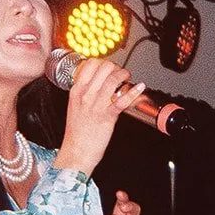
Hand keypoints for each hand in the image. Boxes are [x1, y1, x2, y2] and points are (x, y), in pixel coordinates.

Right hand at [53, 57, 145, 178]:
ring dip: (124, 75)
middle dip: (116, 67)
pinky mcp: (107, 116)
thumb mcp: (75, 107)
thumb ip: (84, 94)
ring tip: (128, 78)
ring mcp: (96, 104)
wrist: (76, 152)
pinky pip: (122, 100)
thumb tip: (97, 85)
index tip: (109, 66)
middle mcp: (86, 94)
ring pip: (113, 79)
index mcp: (76, 91)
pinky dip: (134, 92)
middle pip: (103, 67)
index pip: (90, 64)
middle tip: (120, 73)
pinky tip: (140, 88)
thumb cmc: (76, 133)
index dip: (103, 62)